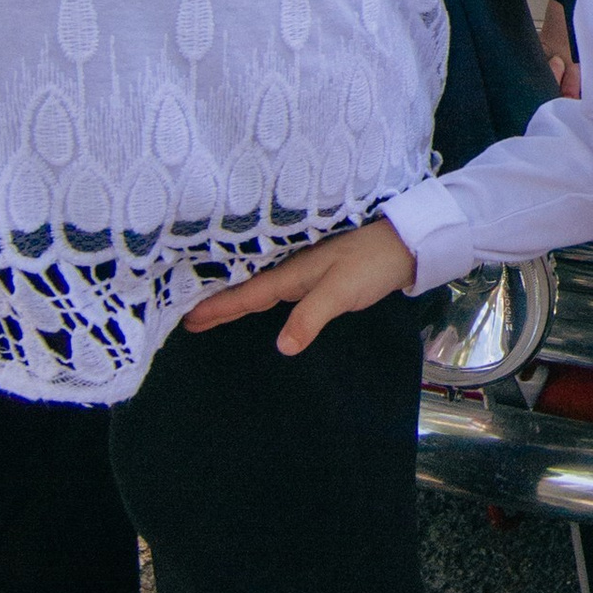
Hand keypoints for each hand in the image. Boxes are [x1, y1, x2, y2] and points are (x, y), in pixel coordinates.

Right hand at [185, 220, 418, 356]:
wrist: (405, 246)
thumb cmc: (371, 265)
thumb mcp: (340, 292)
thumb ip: (310, 318)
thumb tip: (281, 347)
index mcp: (291, 274)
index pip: (247, 294)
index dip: (218, 308)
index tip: (187, 318)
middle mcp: (292, 272)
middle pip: (247, 291)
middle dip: (218, 304)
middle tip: (187, 319)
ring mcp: (305, 274)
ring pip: (261, 290)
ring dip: (236, 301)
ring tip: (210, 313)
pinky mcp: (319, 279)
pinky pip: (278, 291)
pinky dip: (260, 299)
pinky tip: (260, 304)